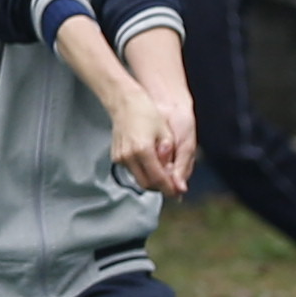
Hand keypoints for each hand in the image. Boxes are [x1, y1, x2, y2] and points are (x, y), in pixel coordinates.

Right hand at [117, 34, 200, 195]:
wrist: (125, 103)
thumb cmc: (148, 113)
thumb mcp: (165, 134)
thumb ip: (171, 159)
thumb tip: (177, 182)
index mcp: (143, 150)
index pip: (158, 178)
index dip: (170, 188)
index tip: (179, 193)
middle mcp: (129, 156)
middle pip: (147, 184)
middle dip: (161, 187)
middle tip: (173, 186)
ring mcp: (120, 157)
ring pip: (139, 179)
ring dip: (152, 180)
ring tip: (164, 172)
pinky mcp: (116, 157)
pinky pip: (132, 172)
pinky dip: (143, 172)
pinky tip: (151, 164)